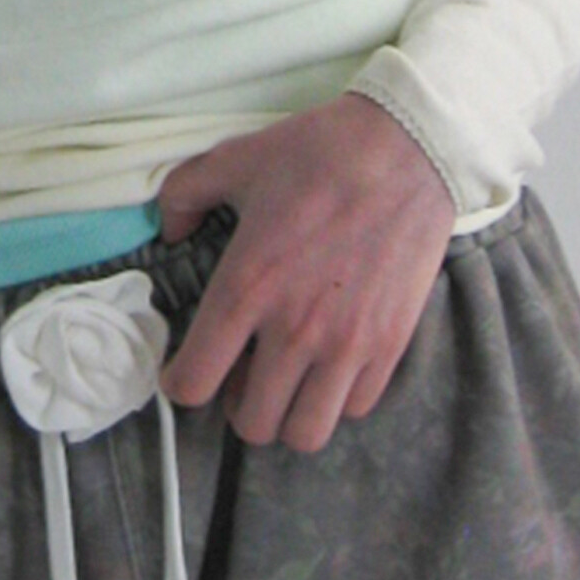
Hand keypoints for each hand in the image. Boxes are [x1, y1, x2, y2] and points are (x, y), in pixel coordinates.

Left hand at [154, 94, 455, 452]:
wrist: (410, 147)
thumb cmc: (320, 152)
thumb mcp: (236, 159)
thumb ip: (185, 194)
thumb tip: (170, 231)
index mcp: (246, 286)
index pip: (194, 383)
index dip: (181, 384)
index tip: (187, 371)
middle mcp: (294, 328)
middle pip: (251, 423)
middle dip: (237, 405)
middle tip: (243, 374)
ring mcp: (347, 343)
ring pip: (306, 433)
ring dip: (289, 414)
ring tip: (288, 380)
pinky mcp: (390, 344)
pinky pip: (354, 408)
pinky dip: (337, 397)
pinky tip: (331, 363)